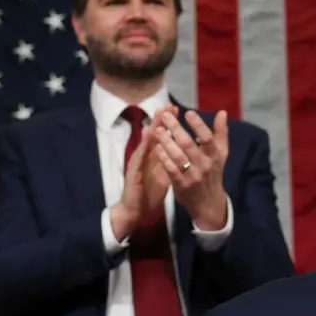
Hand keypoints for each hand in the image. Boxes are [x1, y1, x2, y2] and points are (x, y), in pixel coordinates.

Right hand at [108, 107, 172, 241]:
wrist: (135, 210)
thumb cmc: (149, 193)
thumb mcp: (164, 175)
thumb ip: (170, 161)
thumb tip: (182, 151)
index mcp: (154, 157)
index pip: (162, 137)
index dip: (170, 124)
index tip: (178, 110)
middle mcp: (146, 156)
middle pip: (154, 135)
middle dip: (162, 120)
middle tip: (169, 105)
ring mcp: (138, 162)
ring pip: (146, 141)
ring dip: (153, 126)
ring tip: (159, 113)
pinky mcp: (134, 171)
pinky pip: (140, 156)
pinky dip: (145, 144)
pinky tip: (149, 134)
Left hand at [151, 109, 230, 230]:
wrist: (208, 203)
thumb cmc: (213, 172)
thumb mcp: (221, 153)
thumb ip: (221, 132)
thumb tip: (222, 112)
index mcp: (215, 155)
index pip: (208, 138)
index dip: (198, 125)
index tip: (188, 112)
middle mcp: (205, 165)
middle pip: (189, 145)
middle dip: (176, 129)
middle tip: (166, 116)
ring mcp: (192, 176)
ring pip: (178, 157)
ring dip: (167, 142)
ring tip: (158, 129)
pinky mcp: (181, 185)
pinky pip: (171, 169)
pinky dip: (163, 158)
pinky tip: (156, 147)